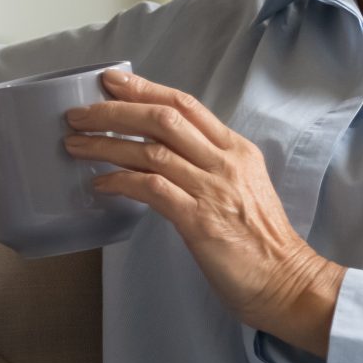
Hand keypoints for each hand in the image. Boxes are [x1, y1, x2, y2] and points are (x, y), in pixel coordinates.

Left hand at [64, 70, 342, 355]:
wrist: (287, 281)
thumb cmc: (261, 242)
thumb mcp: (242, 187)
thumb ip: (209, 167)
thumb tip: (164, 154)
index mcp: (236, 150)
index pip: (186, 105)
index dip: (145, 88)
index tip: (111, 81)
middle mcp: (225, 162)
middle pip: (162, 118)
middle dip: (114, 111)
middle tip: (78, 113)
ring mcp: (212, 189)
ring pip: (150, 150)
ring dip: (106, 145)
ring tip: (75, 145)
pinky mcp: (199, 220)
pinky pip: (150, 188)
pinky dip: (120, 182)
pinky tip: (99, 185)